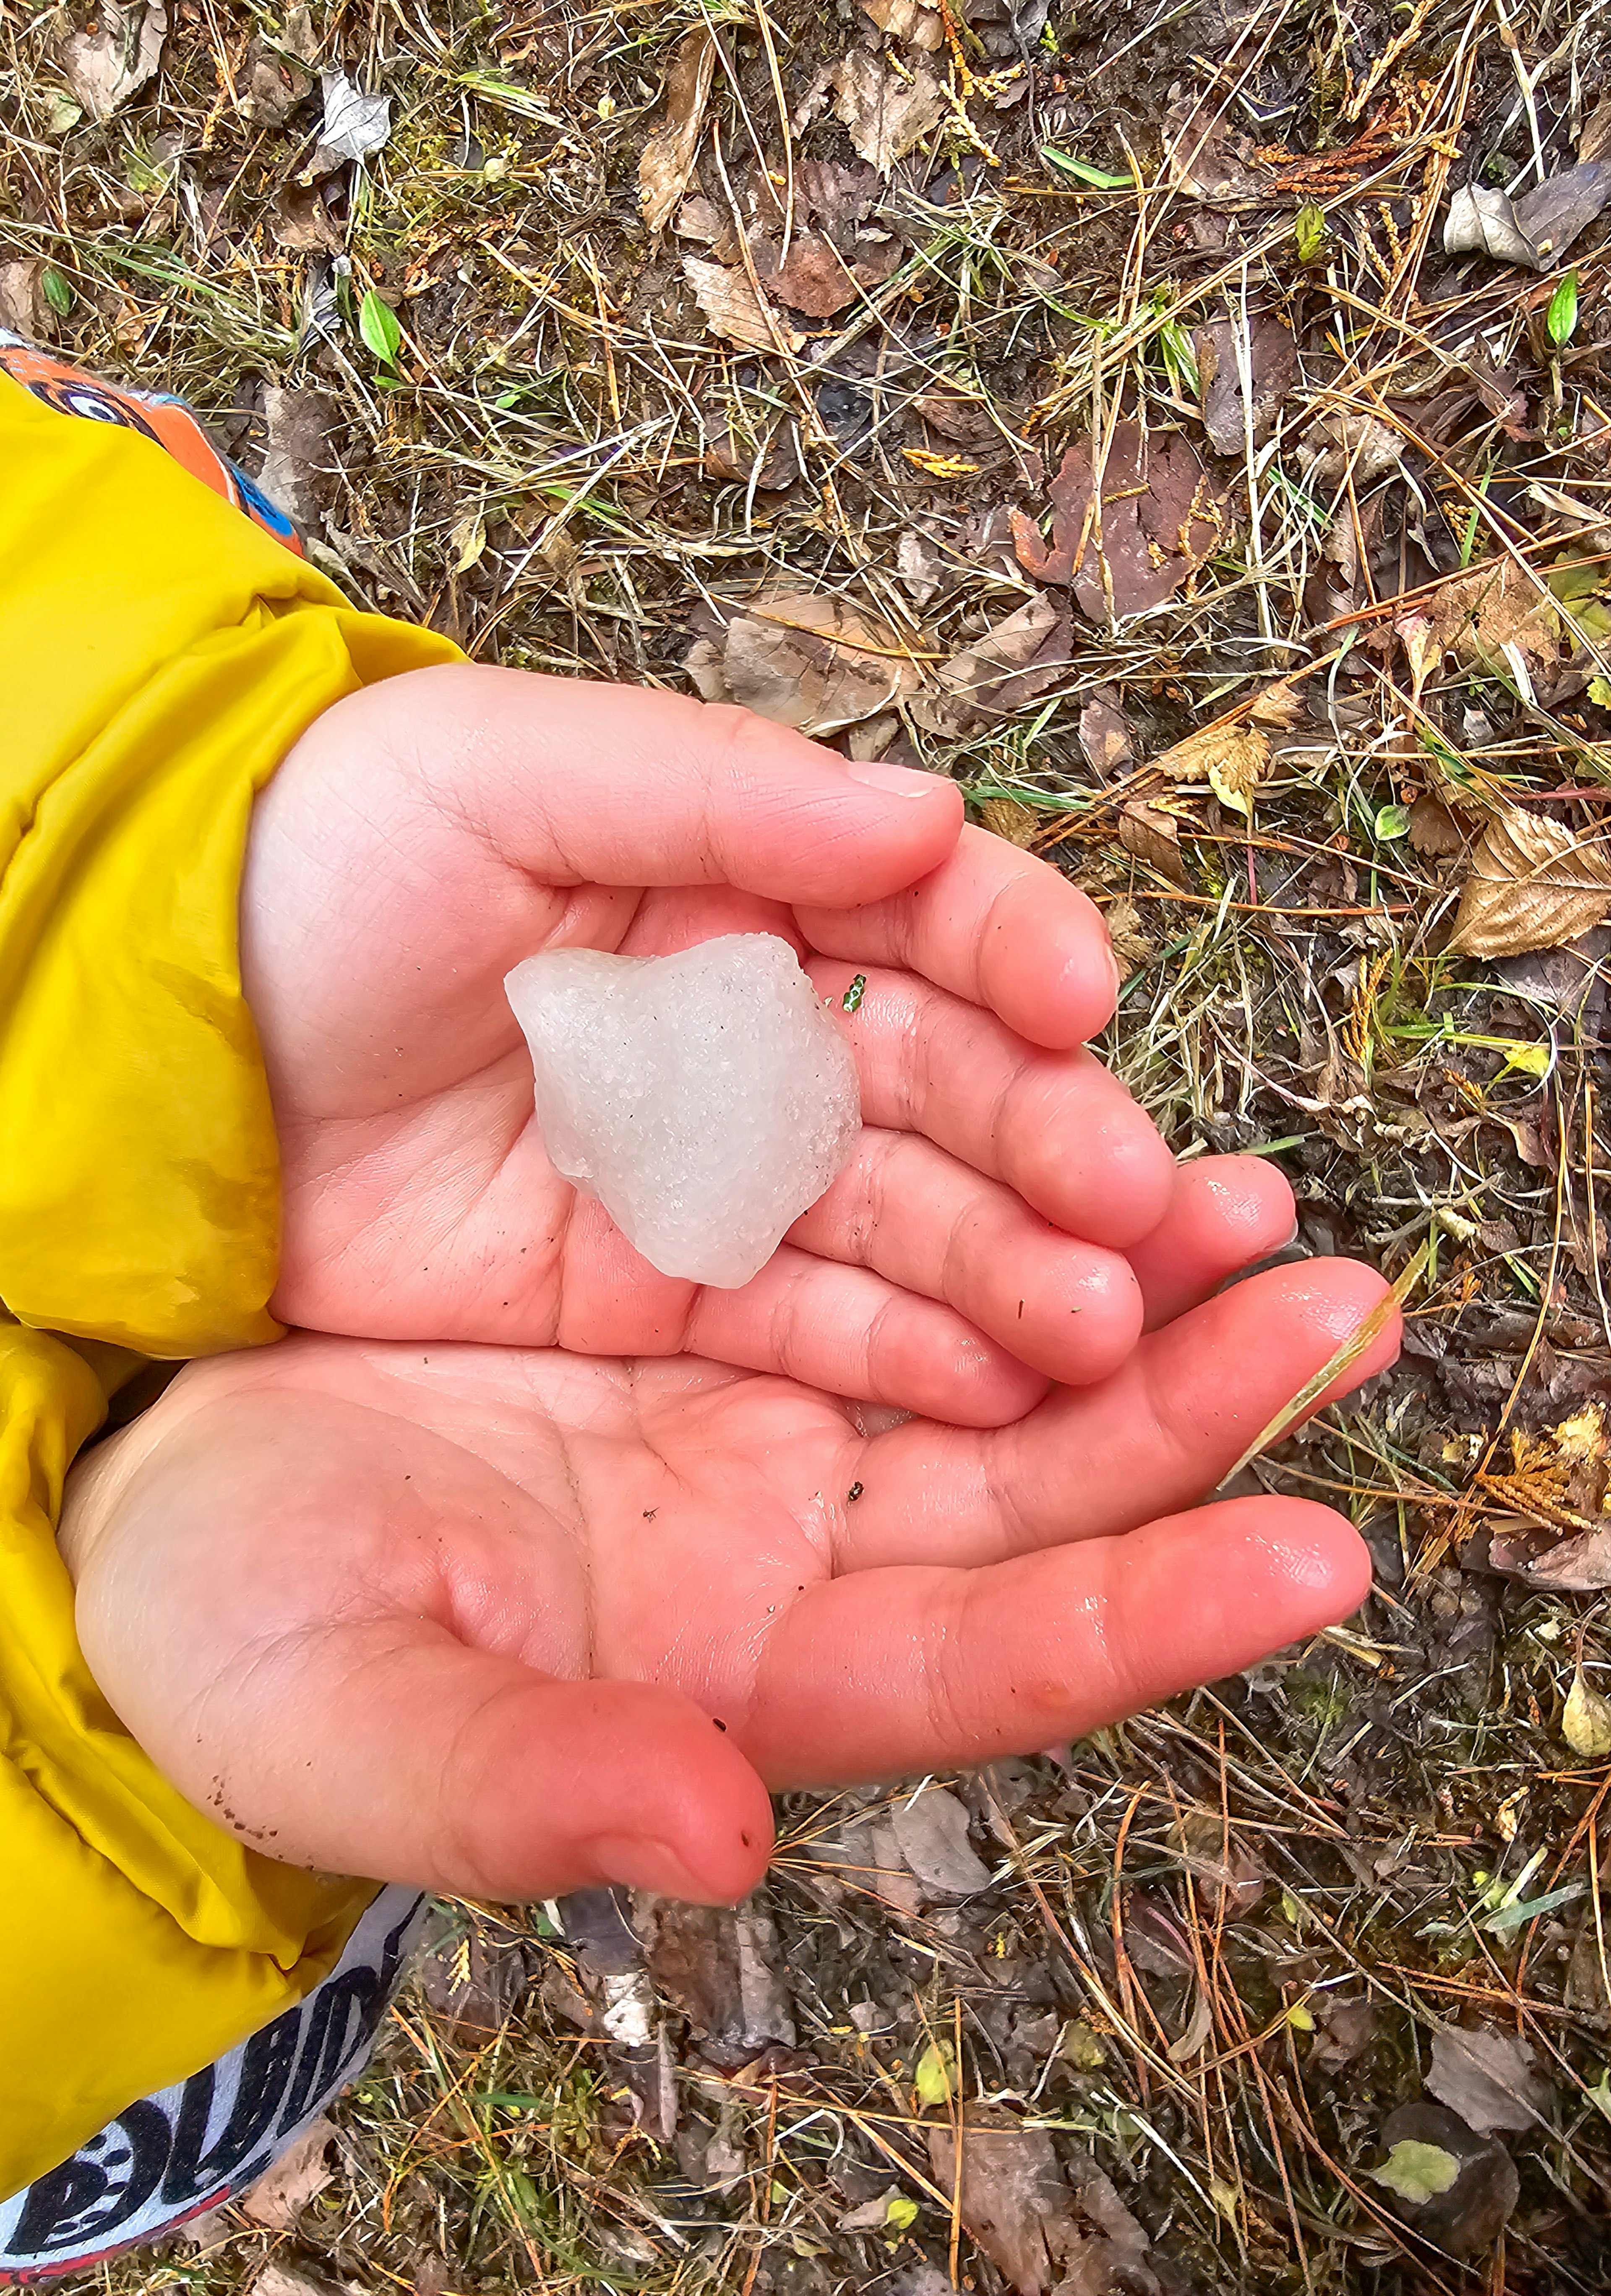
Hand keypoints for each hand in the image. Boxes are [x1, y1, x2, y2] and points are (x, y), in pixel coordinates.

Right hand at [61, 1257, 1398, 1904]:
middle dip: (1196, 1420)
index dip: (1138, 1624)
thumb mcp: (340, 1712)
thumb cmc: (239, 1624)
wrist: (179, 1489)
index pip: (973, 1668)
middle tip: (1338, 1317)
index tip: (1307, 1560)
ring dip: (1143, 1299)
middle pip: (1039, 1507)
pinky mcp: (740, 1317)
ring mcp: (777, 1432)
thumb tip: (716, 1848)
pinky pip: (918, 1264)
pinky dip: (1014, 1208)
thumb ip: (519, 1794)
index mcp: (725, 1684)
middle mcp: (790, 1563)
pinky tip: (1102, 1145)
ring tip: (1257, 1215)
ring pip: (1008, 1378)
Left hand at [241, 665, 1292, 1424]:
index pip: (924, 914)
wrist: (170, 1051)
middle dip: (1049, 1136)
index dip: (1014, 949)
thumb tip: (921, 809)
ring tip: (1101, 1318)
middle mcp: (765, 1031)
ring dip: (1018, 1265)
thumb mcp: (494, 772)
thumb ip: (710, 786)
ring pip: (911, 1219)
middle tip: (1129, 1198)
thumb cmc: (323, 862)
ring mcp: (728, 1173)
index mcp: (744, 884)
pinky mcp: (672, 1292)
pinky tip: (1004, 1378)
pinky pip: (818, 1324)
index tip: (1079, 995)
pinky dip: (914, 1352)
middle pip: (948, 1085)